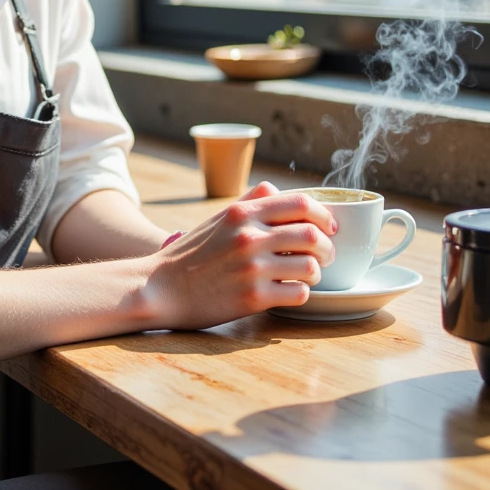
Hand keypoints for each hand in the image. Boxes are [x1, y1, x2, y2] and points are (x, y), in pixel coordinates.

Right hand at [146, 181, 336, 330]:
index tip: (329, 227)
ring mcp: (252, 269)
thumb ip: (249, 203)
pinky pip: (298, 294)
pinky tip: (290, 292)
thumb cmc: (190, 254)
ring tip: (307, 276)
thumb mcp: (218, 220)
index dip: (323, 215)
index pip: (300, 203)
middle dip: (327, 247)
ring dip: (316, 272)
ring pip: (311, 266)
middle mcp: (249, 237)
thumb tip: (276, 190)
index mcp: (242, 213)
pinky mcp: (253, 298)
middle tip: (326, 255)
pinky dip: (301, 293)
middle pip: (312, 235)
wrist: (160, 288)